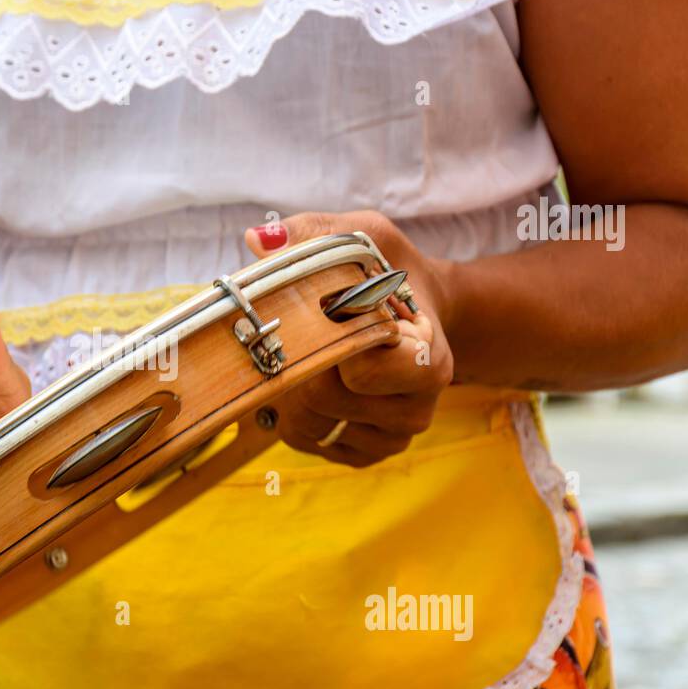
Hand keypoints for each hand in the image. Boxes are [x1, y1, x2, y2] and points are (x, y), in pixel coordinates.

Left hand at [245, 211, 454, 466]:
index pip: (362, 371)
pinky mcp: (363, 454)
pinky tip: (306, 382)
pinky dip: (292, 412)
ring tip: (303, 353)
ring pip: (308, 425)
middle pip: (322, 398)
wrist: (418, 312)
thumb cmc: (388, 272)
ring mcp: (390, 438)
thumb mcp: (364, 237)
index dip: (329, 340)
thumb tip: (259, 240)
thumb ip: (314, 234)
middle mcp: (416, 410)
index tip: (324, 311)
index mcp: (428, 362)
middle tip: (297, 330)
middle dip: (298, 360)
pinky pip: (306, 442)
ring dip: (288, 387)